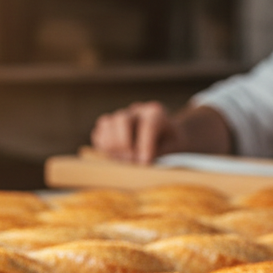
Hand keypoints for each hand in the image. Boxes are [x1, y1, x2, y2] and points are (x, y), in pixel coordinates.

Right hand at [90, 102, 233, 164]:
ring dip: (112, 145)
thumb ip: (161, 151)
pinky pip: (98, 132)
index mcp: (156, 112)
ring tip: (123, 159)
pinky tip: (115, 156)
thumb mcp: (175, 146)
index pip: (148, 123)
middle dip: (125, 143)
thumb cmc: (171, 143)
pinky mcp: (108, 126)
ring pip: (106, 122)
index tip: (145, 162)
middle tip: (132, 160)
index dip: (145, 144)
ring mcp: (120, 116)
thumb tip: (142, 161)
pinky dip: (103, 146)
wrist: (167, 137)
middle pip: (122, 119)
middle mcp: (136, 110)